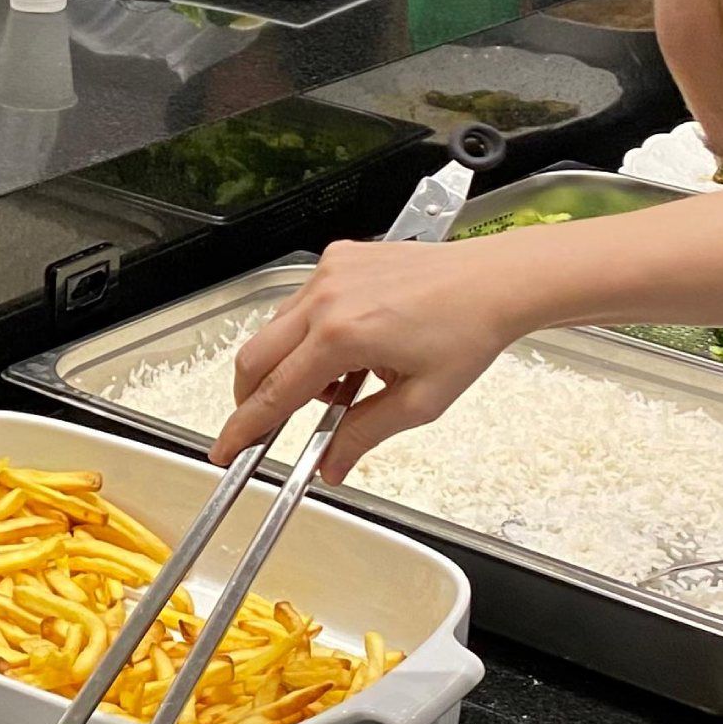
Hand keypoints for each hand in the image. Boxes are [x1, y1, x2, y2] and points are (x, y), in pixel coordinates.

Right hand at [211, 236, 529, 480]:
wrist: (495, 281)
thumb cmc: (468, 330)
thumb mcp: (419, 402)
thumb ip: (363, 435)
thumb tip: (331, 465)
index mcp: (342, 335)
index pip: (274, 393)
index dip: (244, 428)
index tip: (227, 448)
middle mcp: (326, 297)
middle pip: (254, 357)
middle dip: (253, 397)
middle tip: (267, 425)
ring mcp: (328, 273)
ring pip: (275, 330)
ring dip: (287, 365)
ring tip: (339, 386)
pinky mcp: (337, 258)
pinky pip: (300, 304)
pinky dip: (308, 334)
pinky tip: (349, 351)